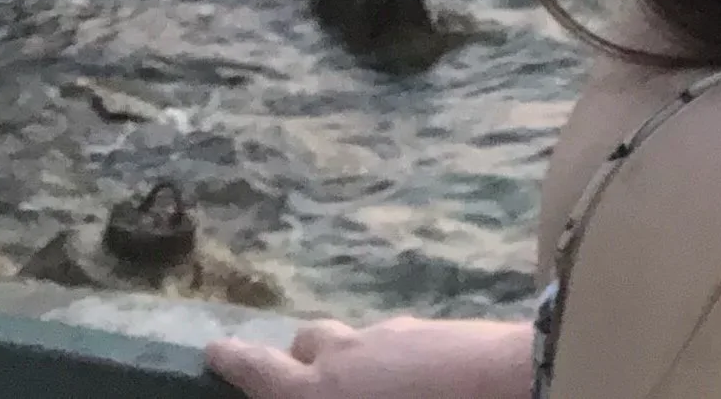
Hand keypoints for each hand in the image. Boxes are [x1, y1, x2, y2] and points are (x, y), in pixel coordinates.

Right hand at [206, 317, 533, 398]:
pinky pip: (404, 339)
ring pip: (361, 338)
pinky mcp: (436, 328)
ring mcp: (395, 333)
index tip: (215, 347)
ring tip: (374, 384)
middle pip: (309, 339)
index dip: (233, 359)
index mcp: (313, 392)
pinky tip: (421, 380)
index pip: (257, 369)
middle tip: (303, 371)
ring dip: (357, 357)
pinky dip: (401, 356)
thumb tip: (316, 389)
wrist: (505, 382)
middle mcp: (347, 354)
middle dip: (300, 354)